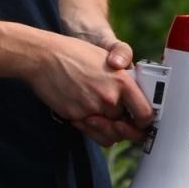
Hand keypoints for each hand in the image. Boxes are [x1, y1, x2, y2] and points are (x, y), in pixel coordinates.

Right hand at [62, 29, 149, 145]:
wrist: (43, 56)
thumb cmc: (73, 53)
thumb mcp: (105, 60)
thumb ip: (122, 81)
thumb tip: (133, 99)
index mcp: (122, 81)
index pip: (145, 114)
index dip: (145, 122)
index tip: (141, 122)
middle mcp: (109, 98)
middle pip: (126, 126)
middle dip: (122, 125)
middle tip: (119, 122)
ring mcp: (92, 109)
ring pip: (109, 134)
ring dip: (107, 130)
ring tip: (100, 118)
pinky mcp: (75, 116)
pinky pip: (89, 131)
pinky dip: (89, 127)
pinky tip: (84, 113)